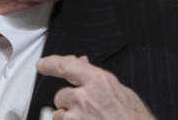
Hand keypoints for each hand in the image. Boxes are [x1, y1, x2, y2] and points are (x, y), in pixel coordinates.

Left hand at [36, 54, 154, 118]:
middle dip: (68, 102)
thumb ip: (98, 79)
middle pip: (61, 95)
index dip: (50, 64)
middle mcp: (84, 98)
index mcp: (98, 82)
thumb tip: (83, 64)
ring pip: (59, 115)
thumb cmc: (135, 119)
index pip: (66, 66)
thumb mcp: (122, 92)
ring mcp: (76, 117)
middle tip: (84, 110)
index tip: (41, 64)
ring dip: (68, 118)